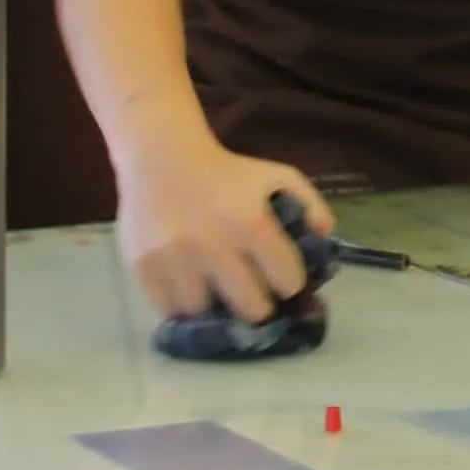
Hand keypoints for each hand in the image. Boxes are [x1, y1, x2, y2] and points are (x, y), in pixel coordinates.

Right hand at [115, 129, 332, 321]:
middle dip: (258, 304)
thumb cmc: (226, 172)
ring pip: (207, 313)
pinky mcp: (144, 265)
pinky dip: (181, 304)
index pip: (287, 281)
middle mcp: (212, 244)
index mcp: (251, 222)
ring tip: (217, 290)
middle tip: (253, 296)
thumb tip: (325, 238)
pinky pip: (169, 309)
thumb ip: (309, 203)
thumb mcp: (277, 176)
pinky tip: (190, 286)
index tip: (283, 279)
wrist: (162, 156)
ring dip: (215, 306)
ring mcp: (175, 257)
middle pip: (251, 309)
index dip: (289, 283)